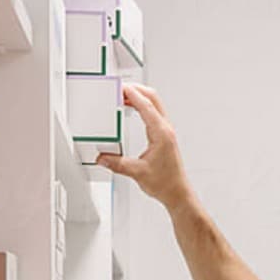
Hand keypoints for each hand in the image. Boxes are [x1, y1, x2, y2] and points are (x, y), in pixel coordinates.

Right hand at [97, 84, 193, 211]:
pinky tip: (132, 109)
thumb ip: (117, 164)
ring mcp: (166, 132)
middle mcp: (166, 130)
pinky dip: (142, 106)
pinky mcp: (164, 136)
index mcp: (161, 134)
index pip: (146, 106)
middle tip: (119, 87)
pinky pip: (154, 113)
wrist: (177, 193)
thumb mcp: (137, 172)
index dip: (132, 94)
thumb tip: (102, 157)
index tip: (121, 87)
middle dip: (136, 89)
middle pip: (153, 98)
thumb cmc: (165, 183)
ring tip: (122, 95)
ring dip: (139, 97)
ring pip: (154, 104)